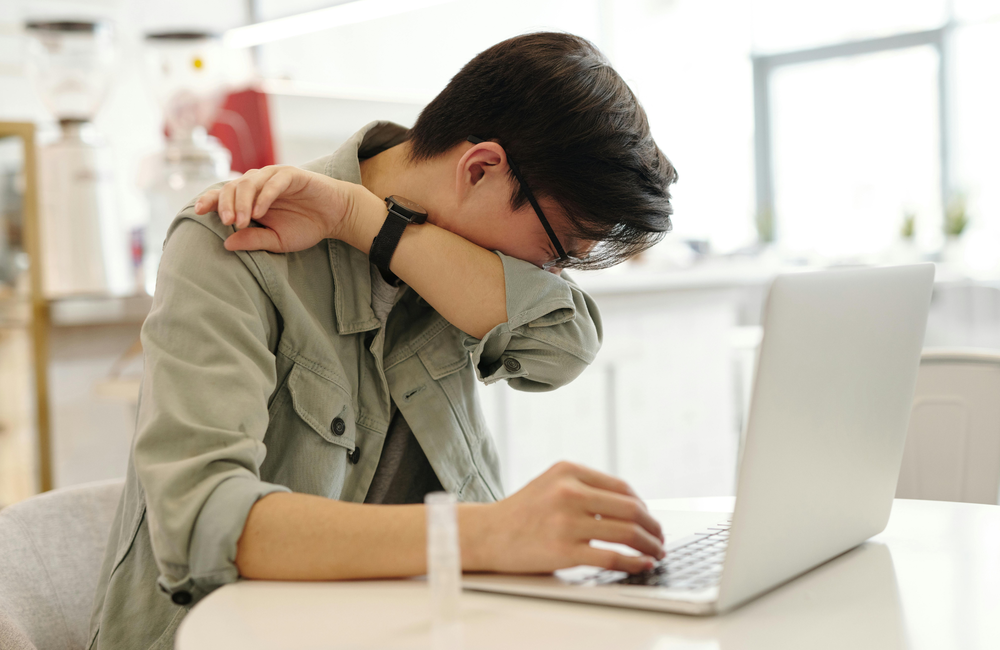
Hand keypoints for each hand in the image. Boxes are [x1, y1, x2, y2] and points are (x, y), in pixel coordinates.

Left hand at [193, 165, 380, 252]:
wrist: (335, 216)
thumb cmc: (306, 226)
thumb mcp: (276, 240)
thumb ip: (253, 240)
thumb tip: (226, 244)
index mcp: (251, 197)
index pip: (224, 194)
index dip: (210, 200)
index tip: (199, 211)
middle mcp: (259, 183)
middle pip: (232, 187)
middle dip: (225, 205)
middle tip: (228, 224)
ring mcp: (274, 177)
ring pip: (249, 182)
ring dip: (242, 202)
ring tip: (242, 221)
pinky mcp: (292, 175)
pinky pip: (273, 182)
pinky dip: (264, 196)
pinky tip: (259, 212)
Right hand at [478, 461, 664, 573]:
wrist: (485, 535)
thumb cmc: (521, 513)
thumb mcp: (551, 484)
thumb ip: (584, 488)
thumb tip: (632, 507)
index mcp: (569, 471)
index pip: (622, 488)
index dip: (644, 507)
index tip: (651, 520)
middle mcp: (569, 492)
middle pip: (631, 509)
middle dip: (653, 527)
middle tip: (660, 538)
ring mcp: (566, 521)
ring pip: (626, 532)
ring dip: (649, 545)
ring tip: (655, 553)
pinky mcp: (563, 550)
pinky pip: (611, 557)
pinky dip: (633, 562)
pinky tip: (641, 564)